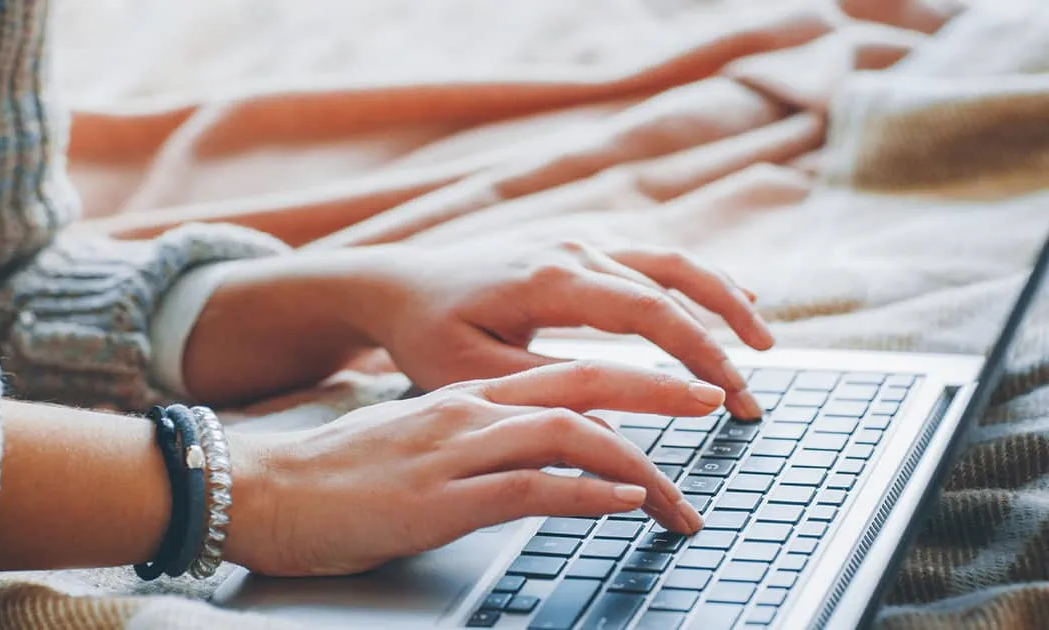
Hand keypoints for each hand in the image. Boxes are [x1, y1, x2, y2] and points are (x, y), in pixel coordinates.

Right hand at [223, 361, 720, 575]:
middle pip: (586, 382)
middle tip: (716, 402)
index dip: (635, 379)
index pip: (569, 372)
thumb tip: (535, 457)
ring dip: (638, 465)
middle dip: (660, 391)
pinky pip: (531, 488)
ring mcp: (456, 450)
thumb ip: (477, 440)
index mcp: (468, 393)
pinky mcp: (440, 499)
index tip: (682, 392)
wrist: (263, 489)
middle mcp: (470, 409)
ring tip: (681, 497)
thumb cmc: (337, 473)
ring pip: (570, 435)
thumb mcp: (417, 441)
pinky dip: (586, 495)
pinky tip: (620, 507)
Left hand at [331, 238, 771, 418]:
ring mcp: (577, 243)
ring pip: (671, 263)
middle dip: (722, 342)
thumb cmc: (427, 332)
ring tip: (763, 343)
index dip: (699, 355)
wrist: (397, 284)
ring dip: (722, 300)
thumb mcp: (473, 375)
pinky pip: (651, 258)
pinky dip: (695, 282)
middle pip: (672, 287)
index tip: (730, 398)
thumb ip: (545, 395)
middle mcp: (573, 251)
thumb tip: (613, 433)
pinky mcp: (577, 249)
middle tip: (750, 398)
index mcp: (551, 280)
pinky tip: (727, 301)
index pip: (649, 314)